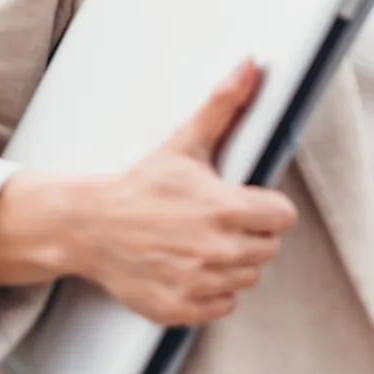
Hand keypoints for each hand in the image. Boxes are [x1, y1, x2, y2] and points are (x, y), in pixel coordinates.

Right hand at [67, 61, 297, 324]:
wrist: (90, 225)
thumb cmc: (141, 184)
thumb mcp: (185, 143)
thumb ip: (224, 106)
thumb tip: (251, 65)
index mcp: (225, 209)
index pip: (284, 218)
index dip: (265, 208)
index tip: (243, 203)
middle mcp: (218, 251)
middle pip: (267, 250)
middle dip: (248, 234)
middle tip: (214, 221)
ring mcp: (200, 283)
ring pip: (246, 279)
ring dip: (230, 264)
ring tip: (198, 242)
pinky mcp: (183, 308)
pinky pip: (222, 306)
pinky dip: (209, 291)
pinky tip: (187, 267)